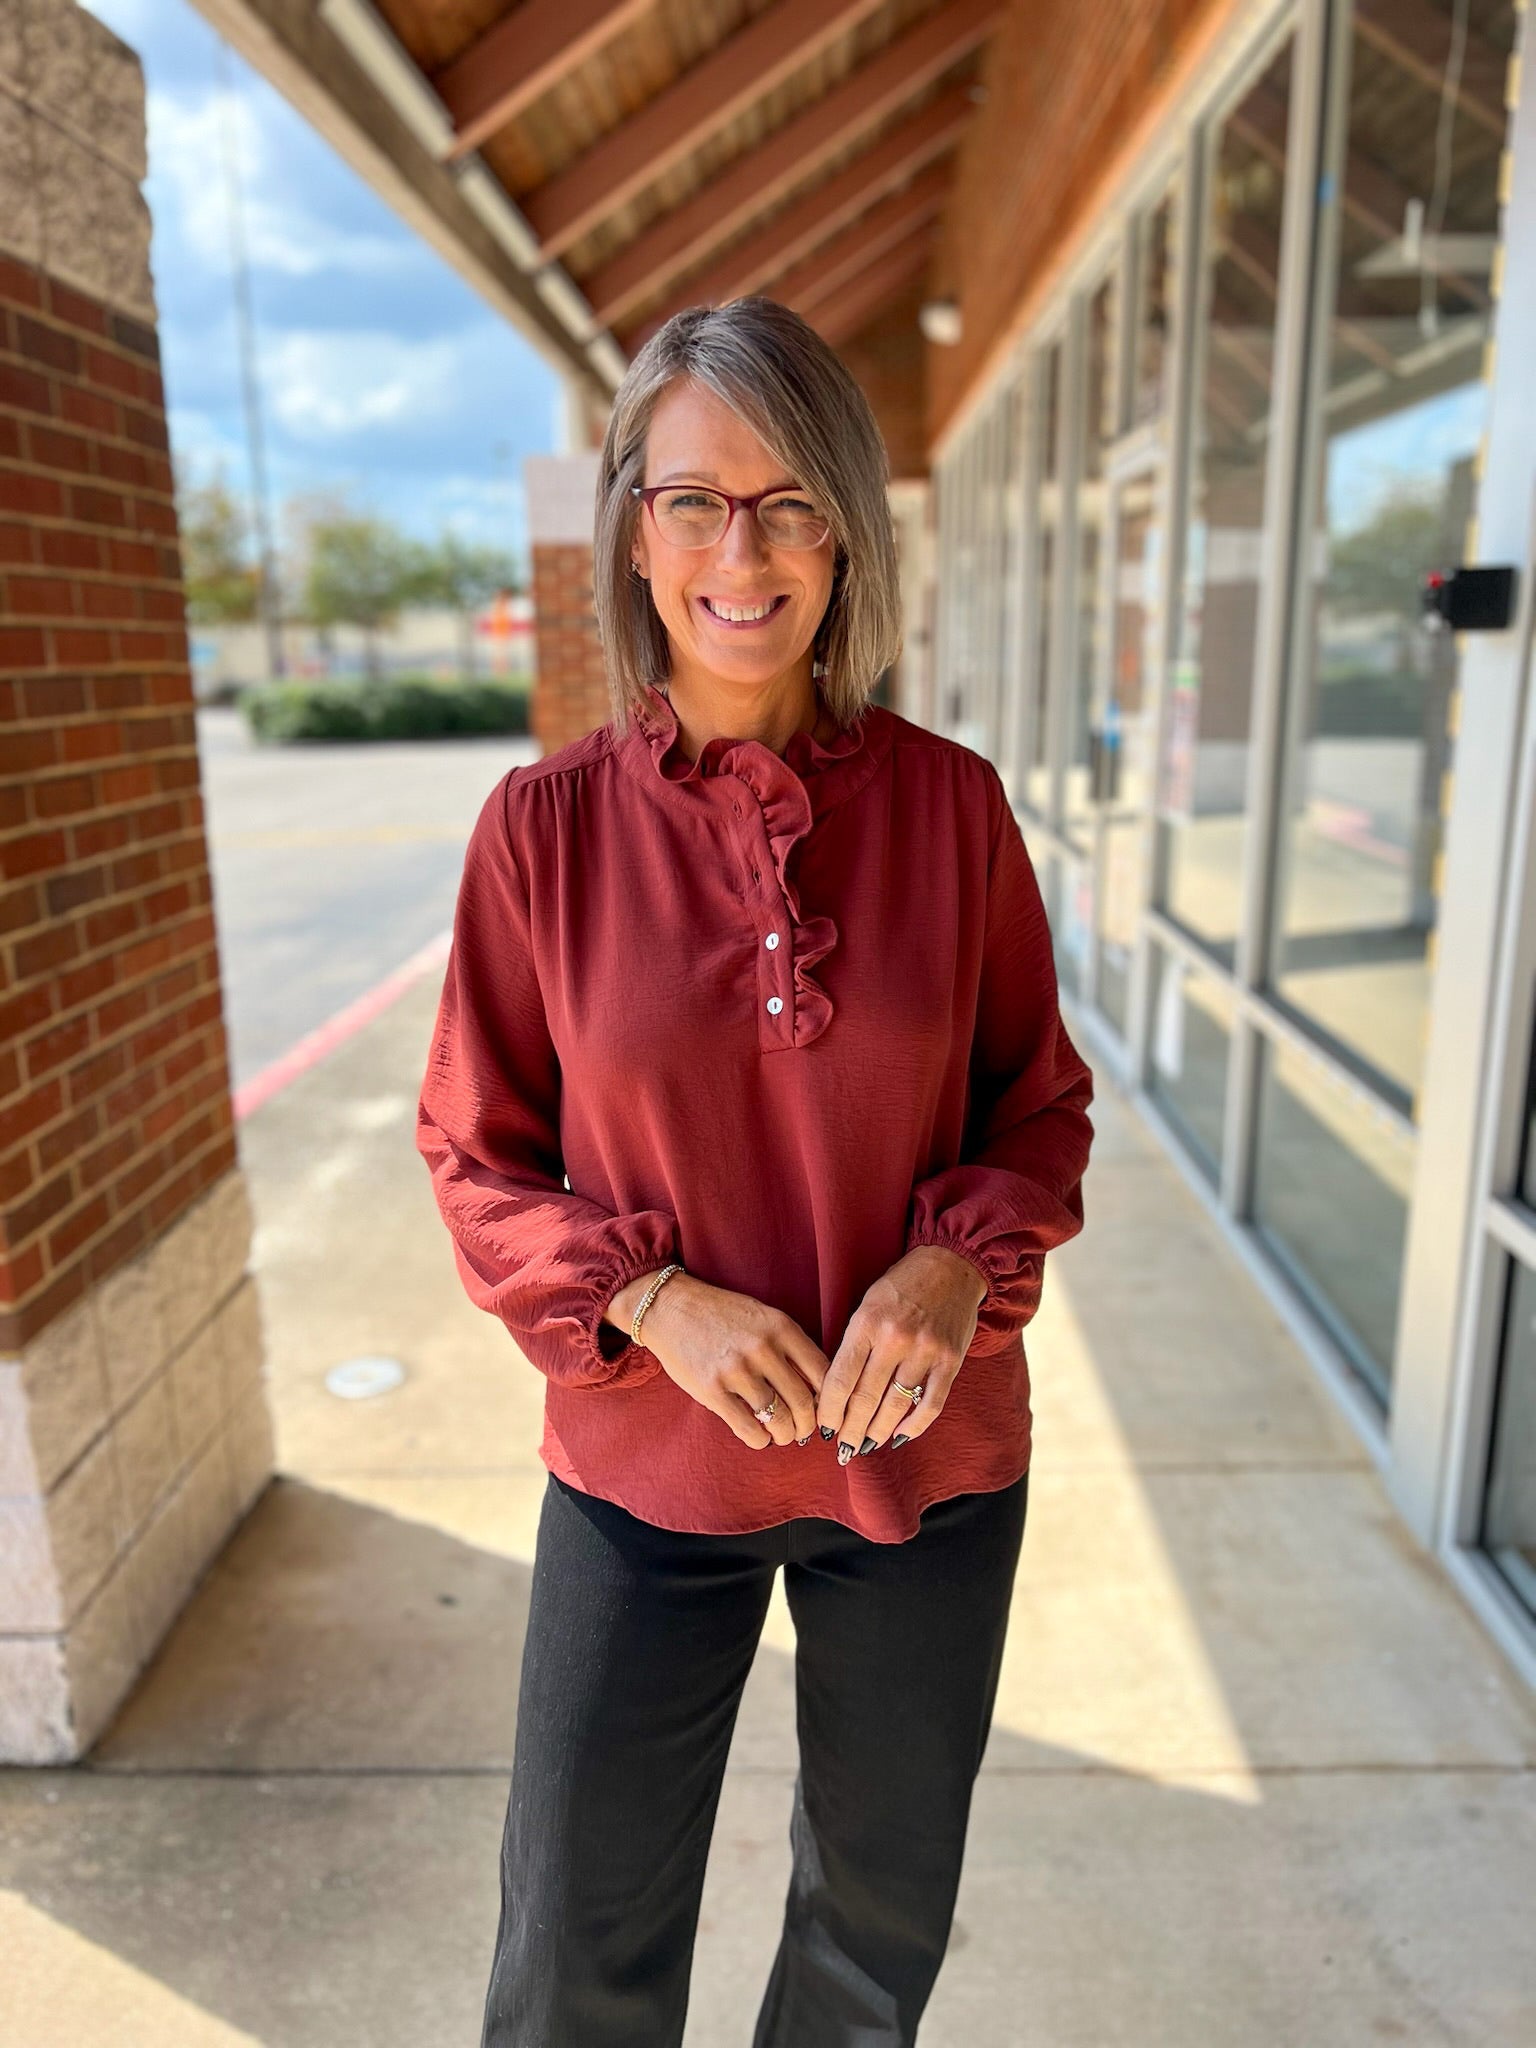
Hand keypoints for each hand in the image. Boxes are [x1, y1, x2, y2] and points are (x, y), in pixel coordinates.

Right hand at [609, 1271, 828, 1448]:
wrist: (671, 1308)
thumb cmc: (723, 1316)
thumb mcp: (764, 1317)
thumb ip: (790, 1347)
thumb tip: (817, 1390)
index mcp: (781, 1328)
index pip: (823, 1373)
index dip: (829, 1400)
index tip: (824, 1410)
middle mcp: (762, 1348)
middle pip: (803, 1402)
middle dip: (808, 1425)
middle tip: (804, 1431)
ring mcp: (736, 1370)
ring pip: (777, 1419)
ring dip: (785, 1435)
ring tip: (782, 1435)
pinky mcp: (712, 1390)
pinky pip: (747, 1428)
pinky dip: (759, 1440)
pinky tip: (760, 1437)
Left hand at [815, 1246, 987, 1458]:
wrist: (950, 1265)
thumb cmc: (901, 1286)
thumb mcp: (867, 1306)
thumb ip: (853, 1344)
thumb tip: (837, 1392)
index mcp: (867, 1323)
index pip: (841, 1379)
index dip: (830, 1411)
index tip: (825, 1428)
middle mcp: (896, 1339)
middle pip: (866, 1398)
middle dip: (851, 1429)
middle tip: (844, 1448)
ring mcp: (926, 1351)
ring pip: (897, 1406)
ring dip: (879, 1432)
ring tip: (867, 1445)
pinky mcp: (951, 1361)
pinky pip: (931, 1404)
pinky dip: (915, 1426)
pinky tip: (900, 1436)